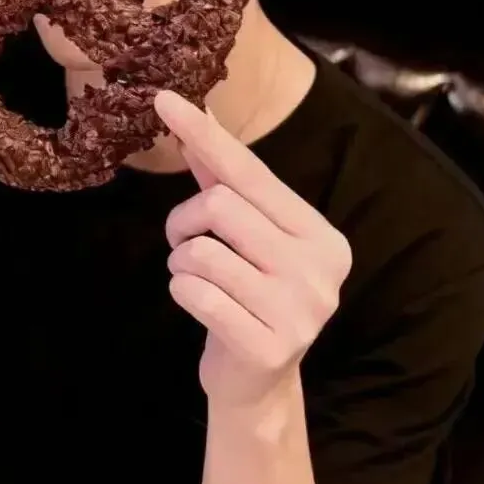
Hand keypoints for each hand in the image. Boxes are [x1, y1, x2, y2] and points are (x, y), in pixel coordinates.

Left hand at [155, 91, 351, 411]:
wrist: (259, 384)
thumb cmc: (249, 296)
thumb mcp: (246, 238)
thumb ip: (226, 181)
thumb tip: (200, 116)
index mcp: (318, 233)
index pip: (250, 172)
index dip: (204, 134)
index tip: (163, 99)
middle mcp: (320, 267)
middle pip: (220, 205)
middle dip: (183, 220)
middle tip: (183, 242)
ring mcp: (300, 310)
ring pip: (201, 251)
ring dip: (181, 263)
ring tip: (196, 279)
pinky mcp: (270, 346)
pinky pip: (195, 294)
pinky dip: (182, 292)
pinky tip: (201, 306)